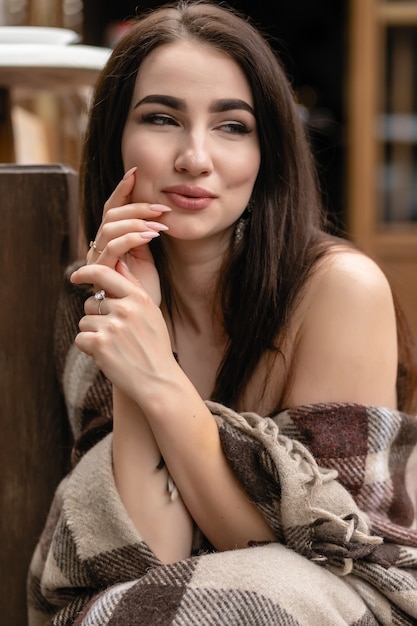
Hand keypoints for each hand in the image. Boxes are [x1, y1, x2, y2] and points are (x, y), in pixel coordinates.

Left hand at [71, 262, 176, 402]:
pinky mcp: (100, 344)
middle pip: (91, 302)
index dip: (86, 272)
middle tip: (114, 334)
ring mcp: (112, 326)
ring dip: (92, 335)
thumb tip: (119, 264)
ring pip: (84, 322)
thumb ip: (134, 288)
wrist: (159, 380)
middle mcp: (125, 309)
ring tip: (113, 347)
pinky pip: (80, 339)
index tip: (76, 276)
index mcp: (139, 298)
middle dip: (96, 317)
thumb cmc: (155, 347)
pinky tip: (107, 356)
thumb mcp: (152, 313)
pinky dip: (89, 349)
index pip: (104, 273)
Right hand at [87, 167, 170, 304]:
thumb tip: (155, 209)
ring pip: (110, 227)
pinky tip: (152, 235)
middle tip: (162, 207)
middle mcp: (99, 248)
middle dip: (137, 206)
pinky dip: (132, 237)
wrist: (141, 318)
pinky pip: (113, 247)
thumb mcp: (148, 255)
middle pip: (110, 214)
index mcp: (109, 241)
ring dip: (137, 221)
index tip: (136, 171)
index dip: (122, 189)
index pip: (112, 208)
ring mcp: (98, 260)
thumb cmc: (144, 290)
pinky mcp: (102, 273)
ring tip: (160, 224)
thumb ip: (144, 233)